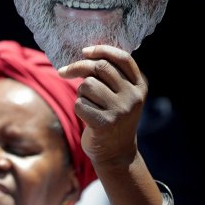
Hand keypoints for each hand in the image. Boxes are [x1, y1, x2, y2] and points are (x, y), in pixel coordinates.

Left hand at [58, 45, 145, 167]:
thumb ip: (112, 75)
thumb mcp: (122, 95)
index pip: (123, 58)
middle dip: (78, 67)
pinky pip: (79, 103)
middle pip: (100, 68)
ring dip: (81, 93)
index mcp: (140, 86)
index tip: (84, 51)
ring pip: (87, 85)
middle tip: (64, 71)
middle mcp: (133, 97)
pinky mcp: (105, 123)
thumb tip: (84, 54)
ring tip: (89, 104)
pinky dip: (78, 107)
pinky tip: (87, 116)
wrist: (116, 153)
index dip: (102, 50)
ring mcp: (120, 111)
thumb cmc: (113, 117)